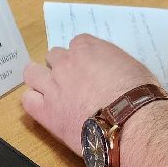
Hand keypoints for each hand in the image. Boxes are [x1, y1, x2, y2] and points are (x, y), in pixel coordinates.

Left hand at [22, 35, 158, 153]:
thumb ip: (113, 64)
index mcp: (87, 48)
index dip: (82, 58)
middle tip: (73, 84)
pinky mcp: (46, 112)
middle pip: (53, 57)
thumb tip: (112, 72)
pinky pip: (28, 101)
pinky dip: (35, 103)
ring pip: (32, 73)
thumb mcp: (132, 67)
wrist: (131, 123)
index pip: (76, 44)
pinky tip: (46, 110)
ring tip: (52, 94)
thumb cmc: (139, 94)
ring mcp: (53, 85)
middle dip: (61, 68)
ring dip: (41, 80)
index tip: (89, 69)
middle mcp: (66, 62)